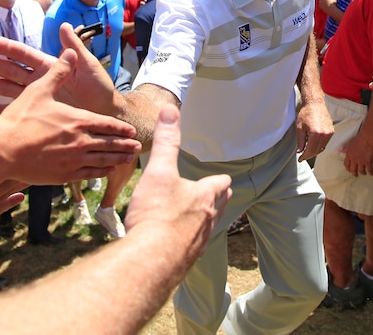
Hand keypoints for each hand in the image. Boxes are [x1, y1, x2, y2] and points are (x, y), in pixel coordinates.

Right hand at [0, 23, 116, 116]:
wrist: (105, 113)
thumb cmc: (99, 88)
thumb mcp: (88, 66)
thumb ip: (75, 48)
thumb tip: (63, 24)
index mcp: (49, 66)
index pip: (23, 54)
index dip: (6, 47)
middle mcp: (39, 80)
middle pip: (9, 69)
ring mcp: (36, 97)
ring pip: (6, 88)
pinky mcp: (37, 113)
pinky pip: (13, 110)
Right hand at [0, 49, 140, 183]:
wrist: (2, 150)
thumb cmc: (19, 119)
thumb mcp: (40, 90)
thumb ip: (58, 72)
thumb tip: (69, 52)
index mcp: (78, 121)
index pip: (108, 125)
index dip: (121, 128)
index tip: (131, 130)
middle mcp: (81, 142)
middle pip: (110, 144)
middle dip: (125, 145)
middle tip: (138, 147)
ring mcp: (73, 161)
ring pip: (103, 161)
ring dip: (118, 159)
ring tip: (128, 159)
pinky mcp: (63, 175)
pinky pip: (89, 174)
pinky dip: (101, 172)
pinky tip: (106, 171)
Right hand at [123, 105, 231, 260]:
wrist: (150, 260)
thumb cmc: (156, 214)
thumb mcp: (158, 171)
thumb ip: (166, 142)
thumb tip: (170, 111)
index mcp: (205, 196)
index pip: (222, 184)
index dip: (220, 179)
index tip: (220, 177)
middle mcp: (208, 220)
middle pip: (221, 206)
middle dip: (218, 199)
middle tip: (214, 195)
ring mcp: (199, 242)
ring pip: (208, 228)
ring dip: (204, 221)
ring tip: (197, 218)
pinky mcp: (185, 261)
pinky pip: (192, 248)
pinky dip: (187, 242)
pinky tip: (176, 243)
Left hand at [294, 101, 332, 161]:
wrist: (315, 103)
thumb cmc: (306, 113)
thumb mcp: (299, 128)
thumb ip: (300, 141)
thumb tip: (300, 151)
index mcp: (316, 133)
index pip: (311, 150)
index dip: (305, 156)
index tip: (300, 159)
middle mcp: (325, 134)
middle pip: (317, 150)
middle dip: (309, 155)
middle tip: (302, 156)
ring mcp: (329, 132)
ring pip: (322, 147)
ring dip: (315, 151)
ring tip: (307, 150)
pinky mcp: (332, 131)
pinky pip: (326, 142)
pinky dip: (320, 145)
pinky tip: (313, 144)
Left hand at [340, 132, 372, 176]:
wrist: (367, 138)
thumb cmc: (359, 139)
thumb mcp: (350, 144)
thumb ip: (345, 149)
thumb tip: (340, 150)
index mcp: (349, 155)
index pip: (346, 164)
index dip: (348, 168)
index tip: (349, 170)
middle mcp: (354, 159)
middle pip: (353, 170)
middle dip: (354, 173)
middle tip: (356, 175)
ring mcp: (361, 161)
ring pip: (361, 171)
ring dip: (362, 173)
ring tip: (364, 173)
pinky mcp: (368, 162)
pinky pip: (369, 170)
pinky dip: (371, 172)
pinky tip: (372, 173)